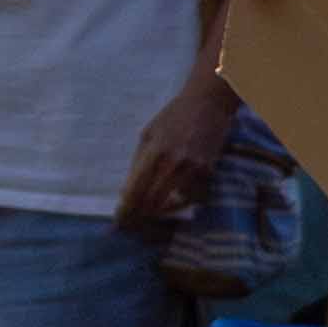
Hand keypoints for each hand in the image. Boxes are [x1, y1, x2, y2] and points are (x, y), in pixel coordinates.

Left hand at [117, 73, 245, 229]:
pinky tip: (173, 199)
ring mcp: (194, 168)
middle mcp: (174, 163)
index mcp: (154, 152)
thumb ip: (138, 164)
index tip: (119, 220)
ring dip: (160, 211)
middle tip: (131, 223)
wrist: (207, 103)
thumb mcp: (147, 135)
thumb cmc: (172, 117)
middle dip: (140, 215)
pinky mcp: (209, 171)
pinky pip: (193, 196)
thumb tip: (126, 192)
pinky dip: (181, 201)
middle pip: (153, 201)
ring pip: (174, 203)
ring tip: (150, 213)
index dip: (126, 209)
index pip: (136, 190)